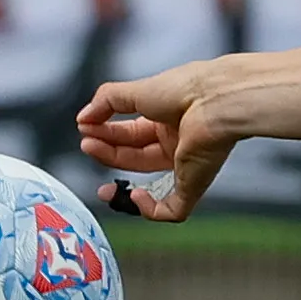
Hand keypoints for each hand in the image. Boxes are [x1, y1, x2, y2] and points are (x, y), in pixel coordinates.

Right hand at [76, 61, 234, 221]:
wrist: (217, 101)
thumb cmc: (187, 90)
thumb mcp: (137, 90)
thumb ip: (107, 101)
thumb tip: (83, 117)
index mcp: (168, 119)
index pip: (131, 133)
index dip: (106, 133)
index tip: (85, 127)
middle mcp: (177, 143)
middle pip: (135, 155)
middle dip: (107, 150)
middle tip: (87, 143)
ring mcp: (186, 166)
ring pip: (150, 183)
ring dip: (119, 173)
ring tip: (96, 157)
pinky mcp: (194, 184)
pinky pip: (173, 210)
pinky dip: (150, 210)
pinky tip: (133, 195)